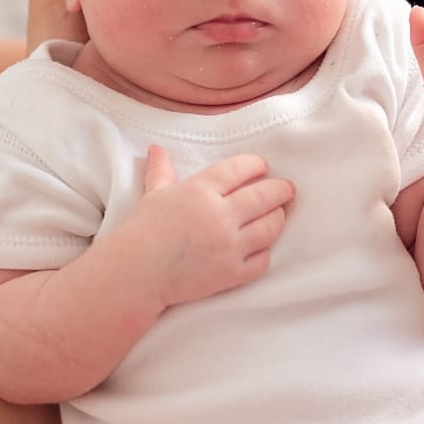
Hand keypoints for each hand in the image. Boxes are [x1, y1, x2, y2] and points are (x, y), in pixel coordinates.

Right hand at [123, 146, 295, 309]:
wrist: (135, 274)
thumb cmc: (142, 231)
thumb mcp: (154, 194)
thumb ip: (161, 170)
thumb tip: (156, 148)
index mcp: (201, 190)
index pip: (241, 169)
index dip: (257, 165)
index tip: (262, 167)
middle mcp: (220, 215)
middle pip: (265, 195)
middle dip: (281, 189)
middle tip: (287, 189)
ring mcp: (229, 246)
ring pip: (270, 227)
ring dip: (278, 217)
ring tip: (279, 213)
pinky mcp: (231, 273)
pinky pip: (262, 260)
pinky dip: (265, 252)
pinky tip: (262, 247)